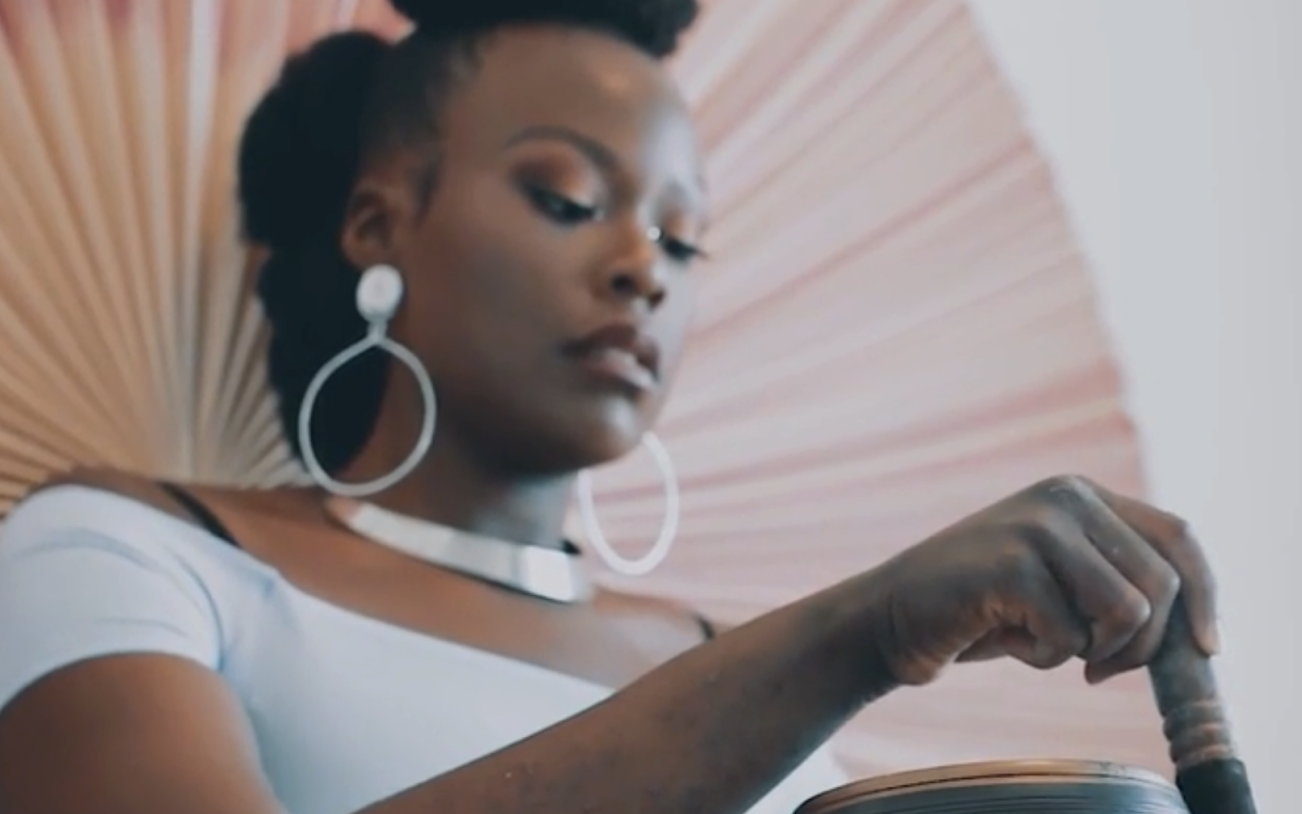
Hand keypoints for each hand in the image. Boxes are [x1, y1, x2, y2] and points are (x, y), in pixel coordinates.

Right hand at [868, 475, 1219, 685]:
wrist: (890, 616)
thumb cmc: (981, 609)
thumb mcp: (1059, 583)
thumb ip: (1115, 580)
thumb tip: (1196, 631)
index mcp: (1080, 494)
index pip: (1177, 537)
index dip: (1205, 595)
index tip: (1206, 650)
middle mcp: (1064, 497)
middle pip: (1162, 582)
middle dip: (1141, 645)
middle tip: (1096, 668)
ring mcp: (1036, 526)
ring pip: (1127, 610)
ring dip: (1091, 649)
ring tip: (1043, 644)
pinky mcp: (1011, 564)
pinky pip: (1071, 635)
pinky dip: (1043, 656)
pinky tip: (1003, 637)